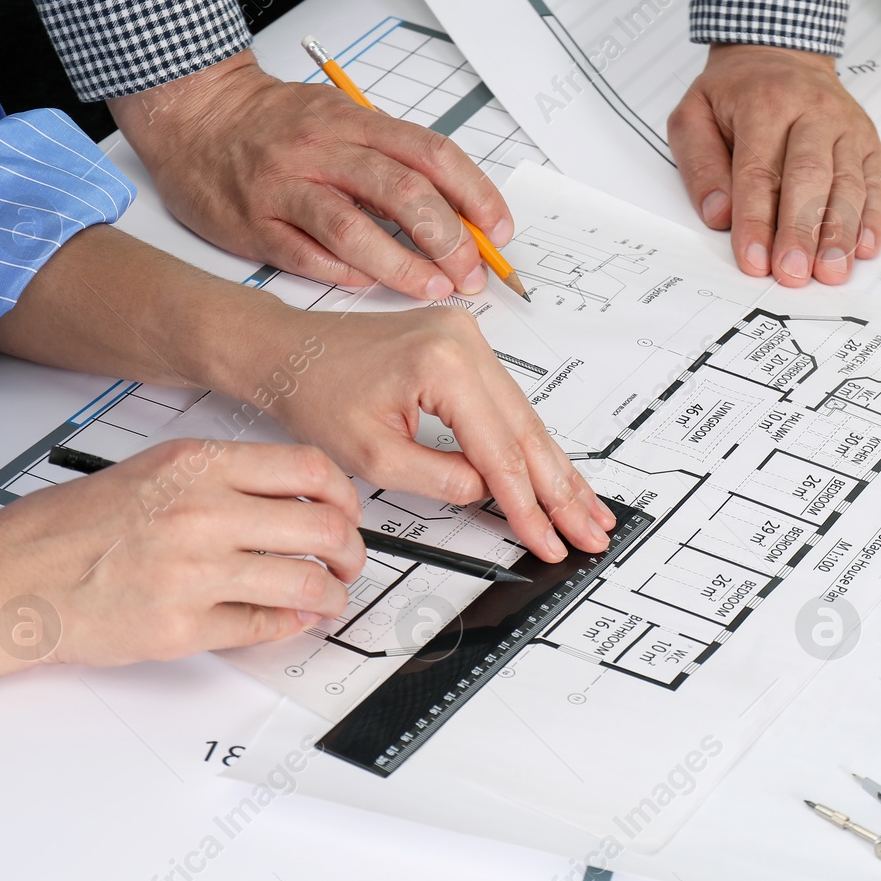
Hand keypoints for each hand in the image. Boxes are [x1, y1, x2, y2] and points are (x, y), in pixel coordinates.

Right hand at [0, 440, 365, 666]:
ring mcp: (193, 573)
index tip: (348, 513)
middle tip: (348, 562)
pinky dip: (288, 626)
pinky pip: (263, 627)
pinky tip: (289, 619)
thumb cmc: (76, 526)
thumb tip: (297, 495)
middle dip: (350, 551)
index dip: (346, 496)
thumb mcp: (155, 470)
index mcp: (197, 466)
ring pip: (303, 583)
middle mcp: (201, 514)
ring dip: (330, 596)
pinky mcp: (181, 628)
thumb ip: (225, 477)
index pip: (310, 470)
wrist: (12, 579)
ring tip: (328, 597)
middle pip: (322, 529)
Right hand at [110, 49, 512, 299]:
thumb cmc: (277, 123)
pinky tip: (370, 286)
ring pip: (353, 229)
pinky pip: (308, 257)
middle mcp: (322, 149)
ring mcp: (285, 186)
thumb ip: (395, 160)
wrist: (194, 115)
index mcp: (354, 120)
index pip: (431, 155)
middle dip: (447, 238)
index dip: (475, 195)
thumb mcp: (342, 121)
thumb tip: (462, 213)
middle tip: (471, 272)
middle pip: (400, 192)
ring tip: (432, 288)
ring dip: (402, 265)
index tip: (498, 231)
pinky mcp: (254, 223)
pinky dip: (346, 275)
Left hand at [246, 304, 615, 562]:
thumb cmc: (315, 392)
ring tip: (587, 510)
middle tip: (592, 530)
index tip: (550, 540)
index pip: (499, 452)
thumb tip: (487, 491)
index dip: (527, 505)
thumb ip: (439, 479)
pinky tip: (554, 472)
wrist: (288, 351)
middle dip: (561, 490)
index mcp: (444, 364)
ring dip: (556, 470)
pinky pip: (508, 404)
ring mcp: (470, 339)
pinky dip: (529, 444)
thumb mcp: (371, 456)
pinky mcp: (466, 346)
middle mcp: (466, 342)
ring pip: (525, 419)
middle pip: (527, 432)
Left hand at [668, 44, 880, 286]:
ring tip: (830, 272)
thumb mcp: (694, 115)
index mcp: (765, 104)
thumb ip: (699, 165)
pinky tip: (863, 249)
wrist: (781, 52)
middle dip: (801, 232)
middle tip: (793, 273)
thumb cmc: (736, 92)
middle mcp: (812, 112)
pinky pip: (873, 183)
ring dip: (840, 234)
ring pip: (847, 184)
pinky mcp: (867, 142)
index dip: (757, 221)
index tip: (754, 261)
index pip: (759, 172)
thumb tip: (719, 215)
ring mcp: (845, 127)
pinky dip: (871, 219)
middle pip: (809, 178)